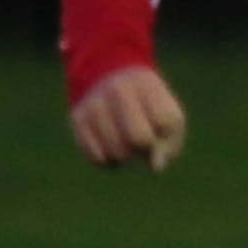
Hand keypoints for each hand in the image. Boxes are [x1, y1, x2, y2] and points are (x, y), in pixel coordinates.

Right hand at [70, 65, 187, 171]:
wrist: (109, 81)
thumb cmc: (149, 109)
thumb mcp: (170, 120)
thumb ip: (169, 145)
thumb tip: (155, 167)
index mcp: (146, 85)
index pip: (162, 122)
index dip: (163, 134)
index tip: (158, 128)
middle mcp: (118, 90)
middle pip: (138, 138)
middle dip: (144, 149)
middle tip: (141, 143)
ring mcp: (95, 103)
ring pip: (116, 152)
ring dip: (125, 158)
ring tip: (125, 144)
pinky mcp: (78, 119)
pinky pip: (97, 158)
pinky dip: (108, 161)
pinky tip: (110, 149)